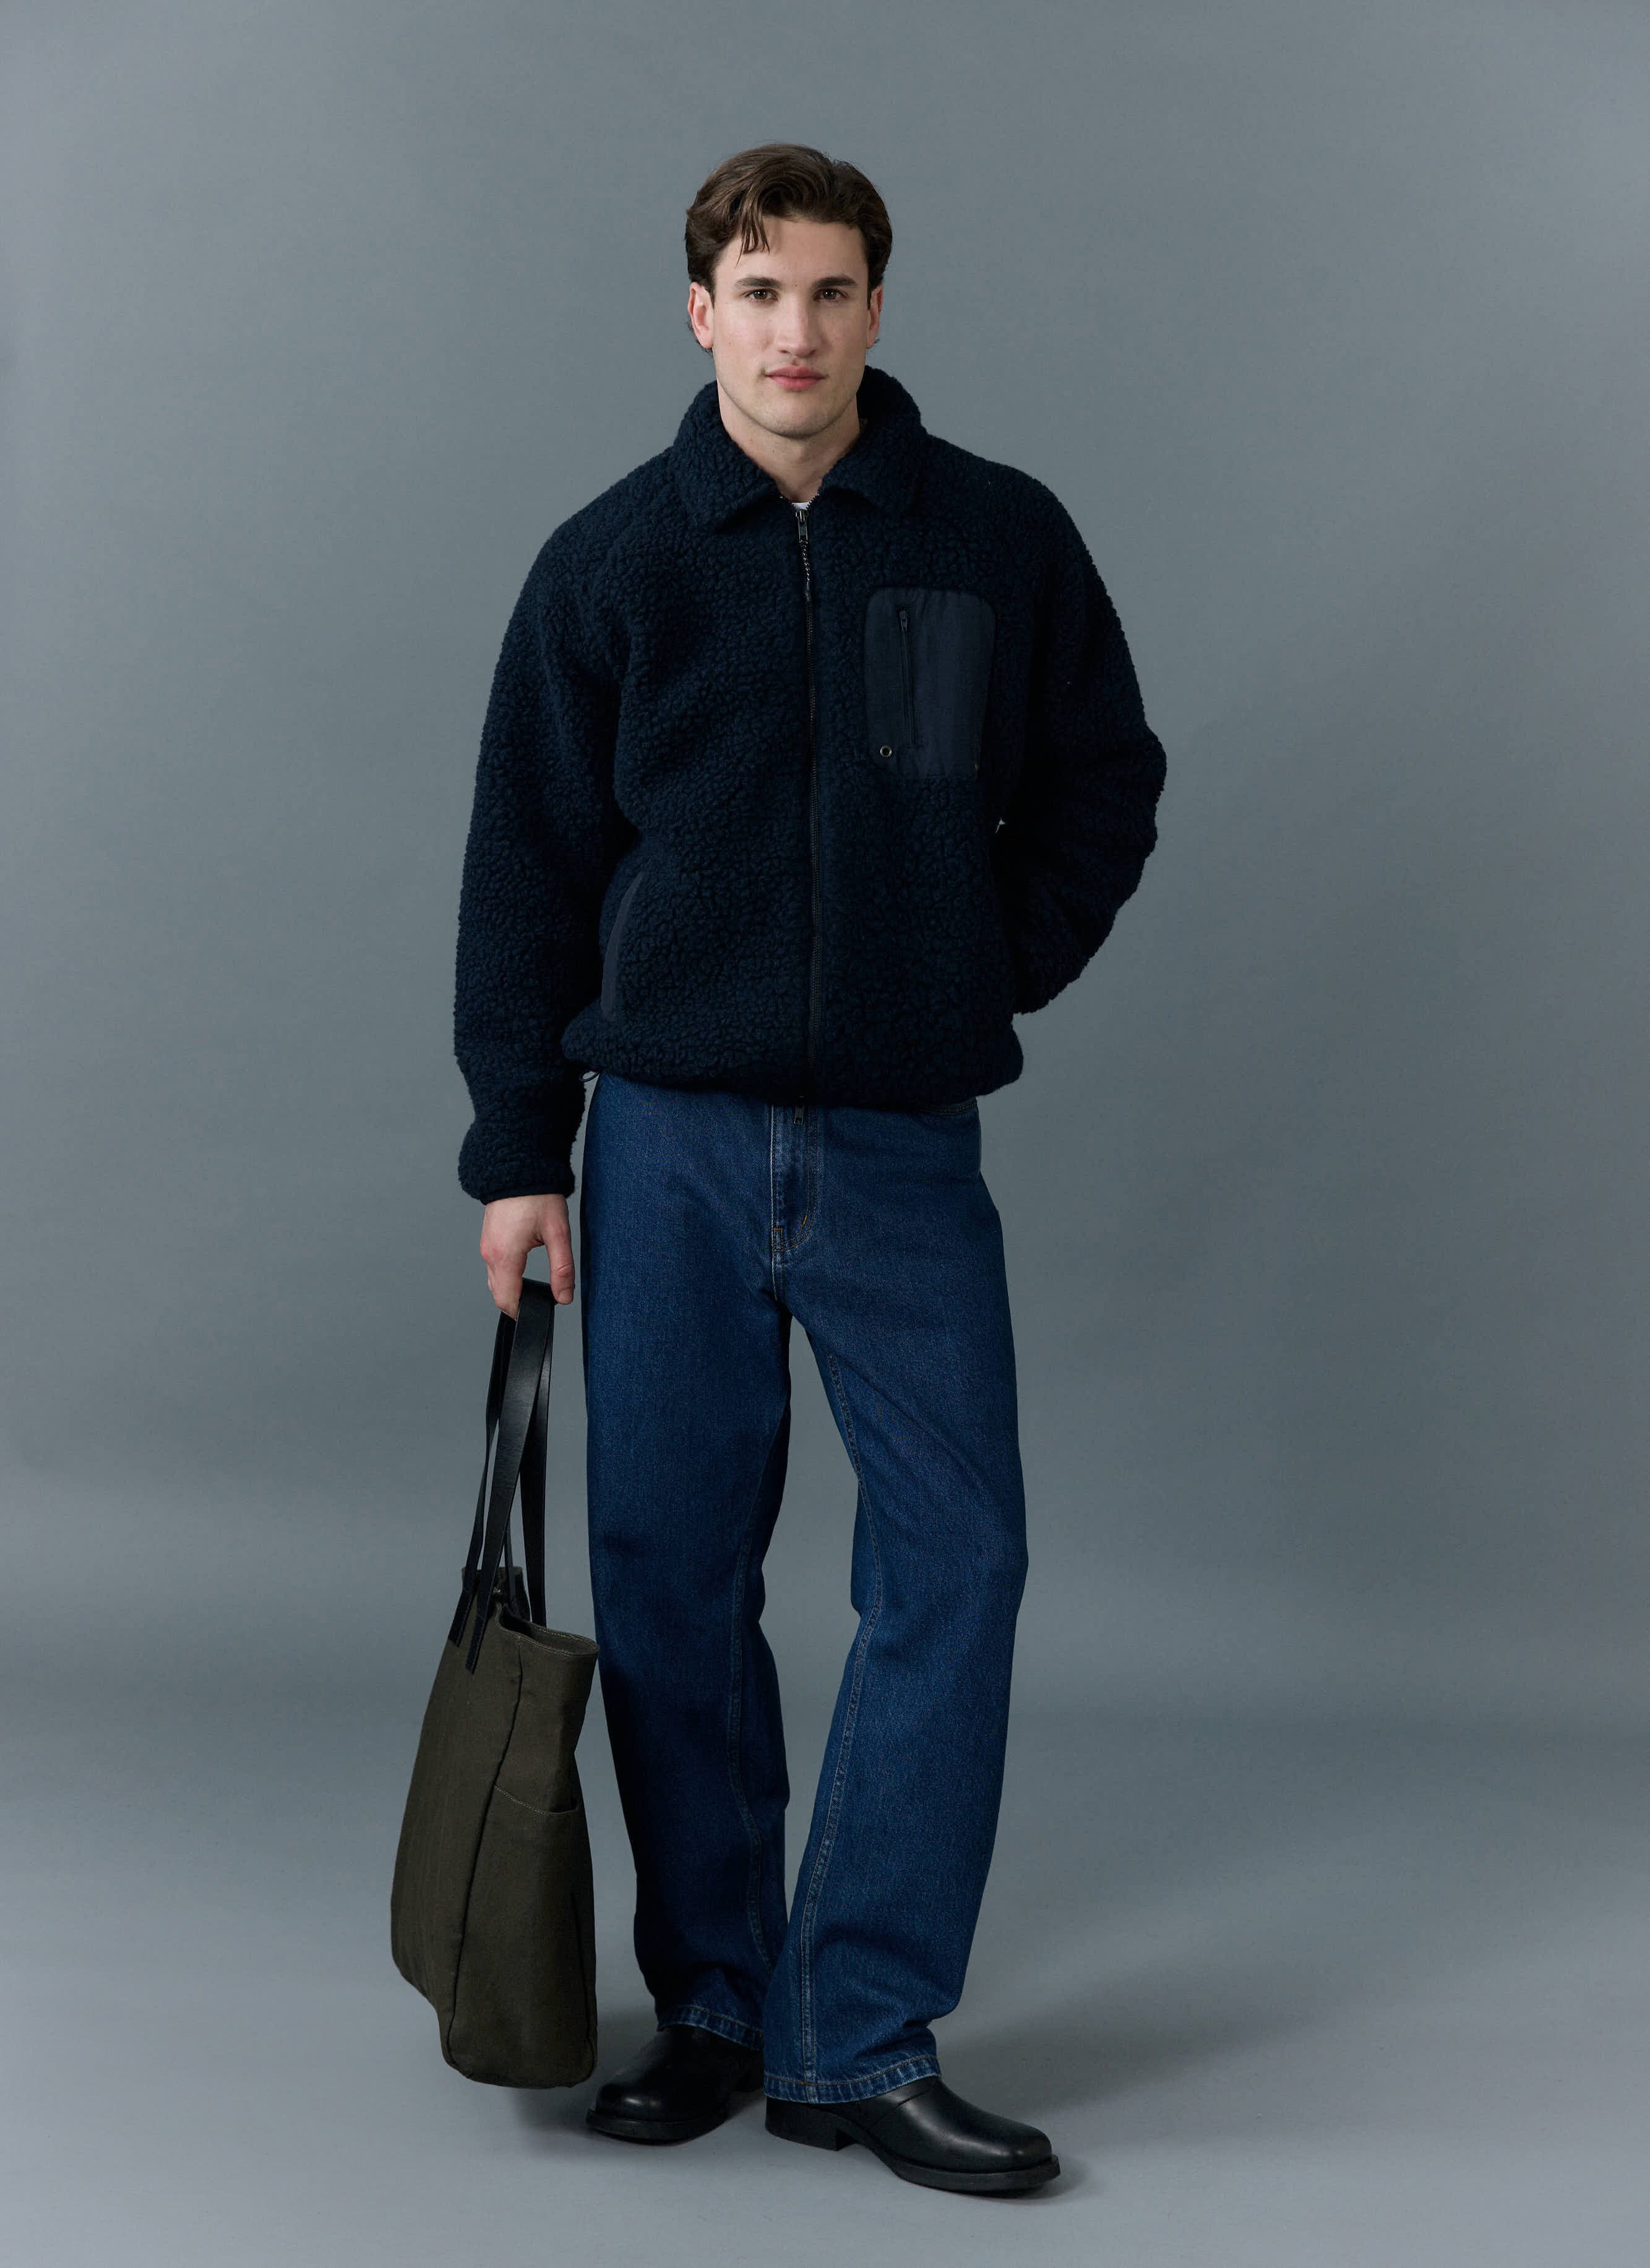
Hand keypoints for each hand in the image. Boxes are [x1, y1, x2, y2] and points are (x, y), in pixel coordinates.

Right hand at [479, 1194, 573, 1315]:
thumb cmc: (538, 1196)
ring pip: (494, 1281)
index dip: (523, 1313)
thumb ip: (562, 1268)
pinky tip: (521, 1269)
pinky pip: (493, 1267)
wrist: (518, 1167)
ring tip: (532, 1288)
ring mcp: (486, 1246)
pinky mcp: (488, 1239)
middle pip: (499, 1294)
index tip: (539, 1313)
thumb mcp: (558, 1233)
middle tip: (540, 1302)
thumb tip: (564, 1297)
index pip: (507, 1300)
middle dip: (517, 1303)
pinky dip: (505, 1275)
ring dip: (510, 1289)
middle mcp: (490, 1254)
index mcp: (505, 1255)